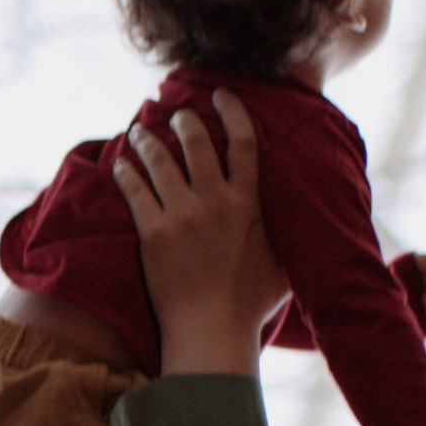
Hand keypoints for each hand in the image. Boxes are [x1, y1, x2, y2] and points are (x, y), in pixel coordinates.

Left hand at [112, 91, 289, 373]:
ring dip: (148, 139)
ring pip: (160, 161)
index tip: (220, 95)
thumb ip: (285, 233)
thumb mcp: (283, 262)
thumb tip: (306, 220)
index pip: (243, 143)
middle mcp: (215, 202)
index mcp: (248, 204)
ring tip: (139, 130)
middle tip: (175, 113)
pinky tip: (119, 163)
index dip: (232, 112)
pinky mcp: (152, 233)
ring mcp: (182, 216)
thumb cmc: (251, 304)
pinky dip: (125, 172)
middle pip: (197, 143)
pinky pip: (134, 190)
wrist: (212, 330)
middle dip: (184, 120)